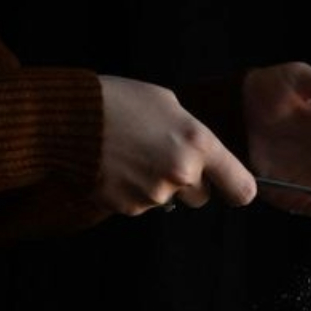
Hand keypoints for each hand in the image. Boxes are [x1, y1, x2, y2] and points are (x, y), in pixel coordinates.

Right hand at [94, 75, 256, 215]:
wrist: (68, 120)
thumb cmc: (118, 102)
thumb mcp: (167, 103)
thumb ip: (194, 135)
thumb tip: (206, 160)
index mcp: (198, 144)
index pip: (241, 188)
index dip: (237, 188)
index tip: (231, 186)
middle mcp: (182, 174)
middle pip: (202, 197)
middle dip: (188, 183)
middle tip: (161, 156)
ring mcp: (155, 195)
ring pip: (169, 201)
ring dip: (157, 185)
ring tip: (132, 155)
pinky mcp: (130, 208)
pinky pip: (142, 205)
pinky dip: (133, 191)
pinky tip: (117, 167)